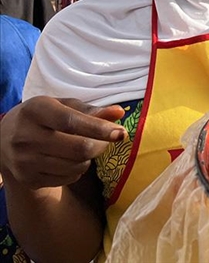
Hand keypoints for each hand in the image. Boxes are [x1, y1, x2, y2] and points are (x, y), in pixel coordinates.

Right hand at [0, 97, 125, 189]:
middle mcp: (25, 136)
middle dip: (101, 145)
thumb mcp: (62, 106)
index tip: (120, 133)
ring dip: (90, 158)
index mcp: (35, 111)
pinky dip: (78, 170)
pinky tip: (68, 160)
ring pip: (77, 166)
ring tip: (84, 148)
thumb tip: (119, 113)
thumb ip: (91, 110)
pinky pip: (69, 178)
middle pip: (79, 148)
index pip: (71, 122)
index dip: (99, 128)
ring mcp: (24, 161)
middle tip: (107, 140)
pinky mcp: (27, 179)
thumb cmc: (43, 118)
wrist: (4, 142)